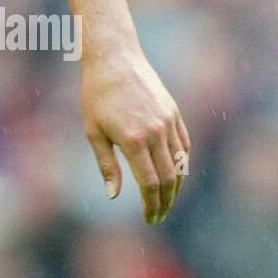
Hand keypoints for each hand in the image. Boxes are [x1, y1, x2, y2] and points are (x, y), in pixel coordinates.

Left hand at [81, 44, 190, 224]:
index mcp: (133, 139)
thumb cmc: (96, 94)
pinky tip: (175, 176)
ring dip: (176, 187)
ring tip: (166, 201)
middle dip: (165, 202)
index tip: (149, 218)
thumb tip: (114, 196)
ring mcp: (168, 122)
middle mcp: (156, 132)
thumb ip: (107, 165)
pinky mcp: (174, 113)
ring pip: (180, 164)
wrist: (114, 58)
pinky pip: (184, 146)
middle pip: (168, 179)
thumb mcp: (94, 131)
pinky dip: (182, 165)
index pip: (149, 183)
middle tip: (158, 216)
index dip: (151, 205)